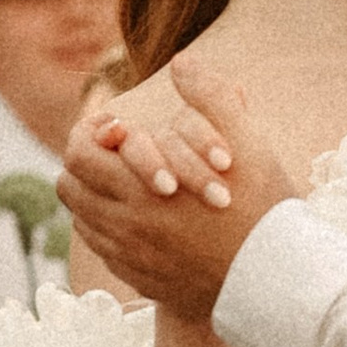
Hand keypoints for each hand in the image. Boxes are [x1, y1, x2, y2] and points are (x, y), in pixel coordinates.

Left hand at [59, 57, 299, 321]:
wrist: (276, 284)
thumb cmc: (263, 210)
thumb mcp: (248, 144)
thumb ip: (213, 97)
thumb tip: (183, 62)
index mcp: (141, 189)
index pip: (79, 155)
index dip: (90, 134)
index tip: (115, 127)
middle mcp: (124, 227)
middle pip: (70, 188)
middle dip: (86, 163)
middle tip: (113, 152)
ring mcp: (129, 257)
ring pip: (82, 220)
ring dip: (94, 196)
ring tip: (124, 182)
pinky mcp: (139, 280)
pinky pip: (103, 249)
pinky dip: (109, 228)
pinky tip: (139, 217)